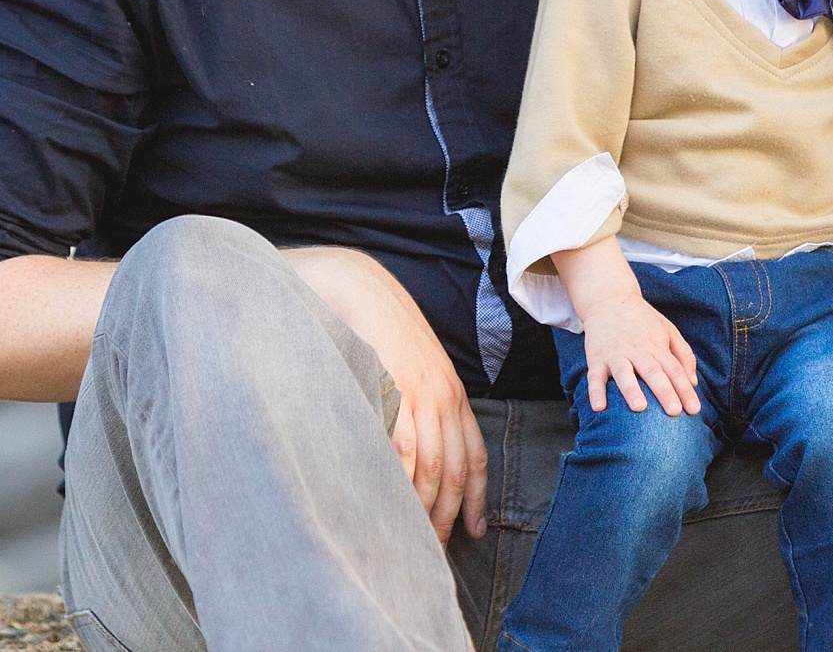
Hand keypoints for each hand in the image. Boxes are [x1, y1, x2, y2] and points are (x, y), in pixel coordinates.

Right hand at [283, 246, 487, 542]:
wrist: (356, 283)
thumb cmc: (376, 326)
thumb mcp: (409, 365)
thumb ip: (416, 403)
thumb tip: (409, 449)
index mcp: (451, 391)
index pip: (473, 457)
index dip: (475, 499)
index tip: (473, 531)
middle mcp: (445, 395)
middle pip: (453, 472)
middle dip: (447, 516)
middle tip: (433, 550)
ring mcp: (421, 393)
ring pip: (430, 467)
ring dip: (422, 508)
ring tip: (409, 538)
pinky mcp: (396, 388)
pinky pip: (403, 447)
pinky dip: (400, 480)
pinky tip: (392, 502)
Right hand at [551, 238, 701, 416]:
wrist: (609, 300)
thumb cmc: (643, 320)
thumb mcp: (668, 330)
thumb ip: (684, 355)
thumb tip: (693, 382)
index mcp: (657, 345)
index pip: (674, 370)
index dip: (685, 390)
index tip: (694, 410)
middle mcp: (637, 350)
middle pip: (653, 372)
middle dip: (664, 392)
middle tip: (674, 411)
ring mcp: (615, 354)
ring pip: (624, 373)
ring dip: (631, 390)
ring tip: (639, 407)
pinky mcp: (596, 358)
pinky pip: (595, 376)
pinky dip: (595, 392)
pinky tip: (599, 407)